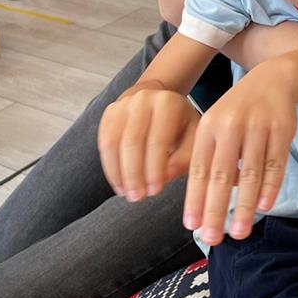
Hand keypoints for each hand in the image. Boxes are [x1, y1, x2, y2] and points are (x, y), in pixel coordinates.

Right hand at [98, 84, 199, 200]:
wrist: (159, 100)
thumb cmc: (180, 125)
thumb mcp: (193, 138)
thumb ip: (184, 158)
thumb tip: (166, 177)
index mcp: (168, 103)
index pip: (158, 140)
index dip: (154, 169)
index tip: (154, 192)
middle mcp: (143, 99)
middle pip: (132, 142)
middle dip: (133, 174)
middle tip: (137, 198)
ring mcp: (123, 104)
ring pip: (113, 142)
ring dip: (118, 172)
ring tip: (126, 194)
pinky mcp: (109, 112)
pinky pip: (104, 142)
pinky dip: (109, 166)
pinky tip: (118, 183)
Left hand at [183, 69, 296, 244]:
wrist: (272, 79)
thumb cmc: (237, 112)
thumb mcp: (215, 125)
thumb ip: (206, 159)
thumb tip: (197, 205)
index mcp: (209, 126)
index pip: (200, 169)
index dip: (195, 198)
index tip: (192, 226)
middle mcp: (231, 126)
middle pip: (222, 174)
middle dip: (216, 209)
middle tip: (212, 239)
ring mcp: (258, 126)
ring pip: (250, 173)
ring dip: (244, 206)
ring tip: (240, 232)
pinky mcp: (282, 129)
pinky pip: (276, 164)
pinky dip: (270, 187)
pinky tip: (264, 207)